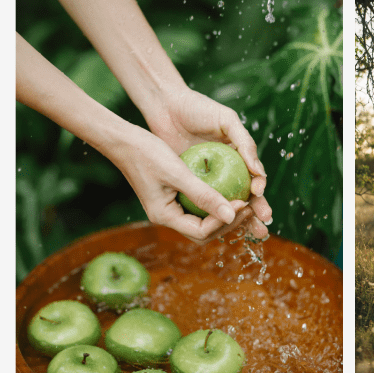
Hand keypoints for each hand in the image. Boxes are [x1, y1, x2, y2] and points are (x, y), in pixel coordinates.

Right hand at [112, 124, 264, 244]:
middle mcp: (168, 217)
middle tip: (249, 206)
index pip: (201, 232)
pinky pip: (199, 206)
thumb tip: (231, 215)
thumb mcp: (178, 173)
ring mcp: (170, 208)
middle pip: (204, 232)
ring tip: (244, 200)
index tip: (243, 204)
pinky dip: (215, 201)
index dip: (225, 221)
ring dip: (225, 213)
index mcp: (165, 216)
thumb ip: (203, 195)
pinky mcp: (174, 196)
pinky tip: (230, 189)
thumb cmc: (146, 153)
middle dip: (228, 222)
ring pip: (203, 220)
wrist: (123, 140)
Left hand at [143, 87, 271, 236]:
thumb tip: (259, 173)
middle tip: (263, 229)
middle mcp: (225, 169)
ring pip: (224, 203)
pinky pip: (201, 200)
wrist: (165, 104)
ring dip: (236, 220)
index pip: (253, 180)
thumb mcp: (226, 120)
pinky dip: (209, 213)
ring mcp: (206, 177)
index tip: (256, 197)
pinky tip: (215, 225)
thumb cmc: (197, 108)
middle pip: (243, 196)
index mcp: (238, 155)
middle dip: (254, 214)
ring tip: (247, 234)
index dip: (258, 192)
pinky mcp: (188, 180)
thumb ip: (244, 142)